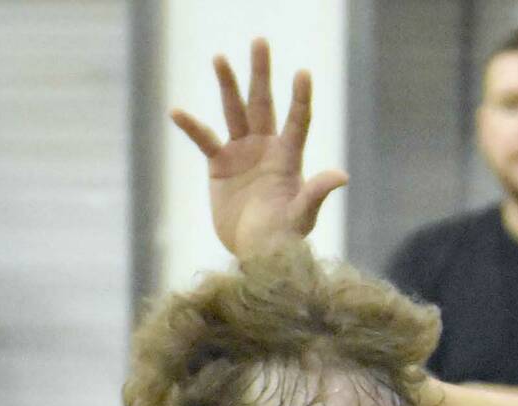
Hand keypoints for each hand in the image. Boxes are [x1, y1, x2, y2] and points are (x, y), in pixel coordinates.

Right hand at [168, 38, 348, 259]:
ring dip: (227, 85)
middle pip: (263, 103)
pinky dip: (191, 126)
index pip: (297, 121)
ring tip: (219, 57)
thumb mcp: (301, 216)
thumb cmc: (285, 237)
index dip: (299, 98)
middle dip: (261, 73)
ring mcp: (242, 153)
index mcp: (289, 156)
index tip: (302, 72)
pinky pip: (204, 140)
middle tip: (260, 41)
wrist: (256, 252)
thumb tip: (341, 175)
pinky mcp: (220, 165)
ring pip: (234, 111)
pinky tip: (176, 111)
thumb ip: (316, 193)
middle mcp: (266, 147)